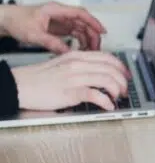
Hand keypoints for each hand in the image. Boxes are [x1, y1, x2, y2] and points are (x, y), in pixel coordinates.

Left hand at [0, 2, 105, 52]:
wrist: (6, 21)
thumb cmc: (17, 20)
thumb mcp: (34, 34)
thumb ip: (51, 43)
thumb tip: (67, 52)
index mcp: (56, 10)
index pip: (80, 14)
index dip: (93, 22)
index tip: (102, 31)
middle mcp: (61, 14)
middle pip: (83, 22)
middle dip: (92, 34)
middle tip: (97, 47)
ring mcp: (60, 21)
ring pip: (80, 29)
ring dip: (87, 39)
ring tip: (90, 50)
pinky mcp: (58, 28)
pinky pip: (73, 34)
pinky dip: (79, 41)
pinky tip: (81, 49)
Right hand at [12, 51, 129, 110]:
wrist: (20, 85)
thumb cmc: (40, 77)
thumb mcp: (63, 63)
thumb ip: (81, 64)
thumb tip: (97, 71)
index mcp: (78, 56)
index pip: (107, 57)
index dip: (121, 66)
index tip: (126, 74)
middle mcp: (79, 64)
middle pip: (111, 69)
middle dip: (123, 80)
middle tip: (125, 89)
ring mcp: (75, 78)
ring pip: (107, 80)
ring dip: (117, 90)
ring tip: (118, 97)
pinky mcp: (70, 92)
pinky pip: (95, 95)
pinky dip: (106, 101)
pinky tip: (108, 106)